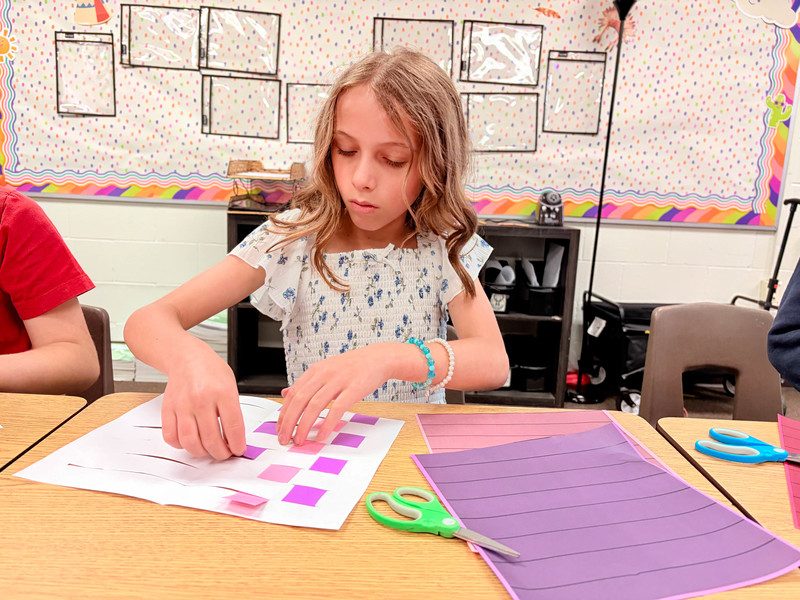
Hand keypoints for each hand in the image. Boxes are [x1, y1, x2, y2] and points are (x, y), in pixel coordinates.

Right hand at [160, 348, 245, 459]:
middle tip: (225, 454)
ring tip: (209, 451)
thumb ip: (233, 411)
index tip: (239, 450)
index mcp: (222, 393)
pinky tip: (190, 441)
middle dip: (221, 453)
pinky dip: (181, 445)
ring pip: (190, 442)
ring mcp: (182, 405)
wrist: (187, 357)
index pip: (233, 427)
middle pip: (211, 439)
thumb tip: (235, 438)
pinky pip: (171, 436)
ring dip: (202, 453)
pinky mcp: (168, 409)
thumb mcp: (231, 386)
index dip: (238, 444)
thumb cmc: (210, 371)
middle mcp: (201, 399)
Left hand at [277, 345, 392, 444]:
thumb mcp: (326, 369)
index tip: (279, 429)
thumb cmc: (353, 366)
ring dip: (304, 426)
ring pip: (315, 405)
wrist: (378, 358)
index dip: (284, 413)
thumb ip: (306, 382)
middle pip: (300, 400)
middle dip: (289, 422)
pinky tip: (321, 435)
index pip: (293, 394)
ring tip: (299, 440)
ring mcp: (338, 381)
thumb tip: (285, 393)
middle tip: (284, 438)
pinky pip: (337, 408)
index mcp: (316, 370)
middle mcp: (324, 374)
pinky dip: (327, 423)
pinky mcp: (353, 389)